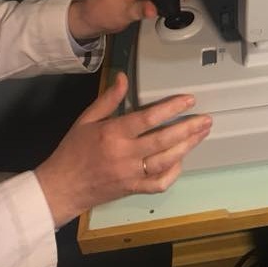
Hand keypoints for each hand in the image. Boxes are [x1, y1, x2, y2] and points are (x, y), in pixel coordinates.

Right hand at [35, 72, 211, 226]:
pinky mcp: (133, 189)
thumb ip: (108, 99)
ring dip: (187, 147)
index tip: (190, 100)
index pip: (148, 118)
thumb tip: (123, 77)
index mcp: (113, 134)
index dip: (172, 108)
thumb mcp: (86, 120)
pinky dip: (173, 173)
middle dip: (189, 128)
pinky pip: (158, 183)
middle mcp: (125, 154)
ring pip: (166, 161)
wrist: (60, 188)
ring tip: (201, 134)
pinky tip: (181, 161)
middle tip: (207, 119)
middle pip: (163, 140)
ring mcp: (131, 174)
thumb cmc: (73, 151)